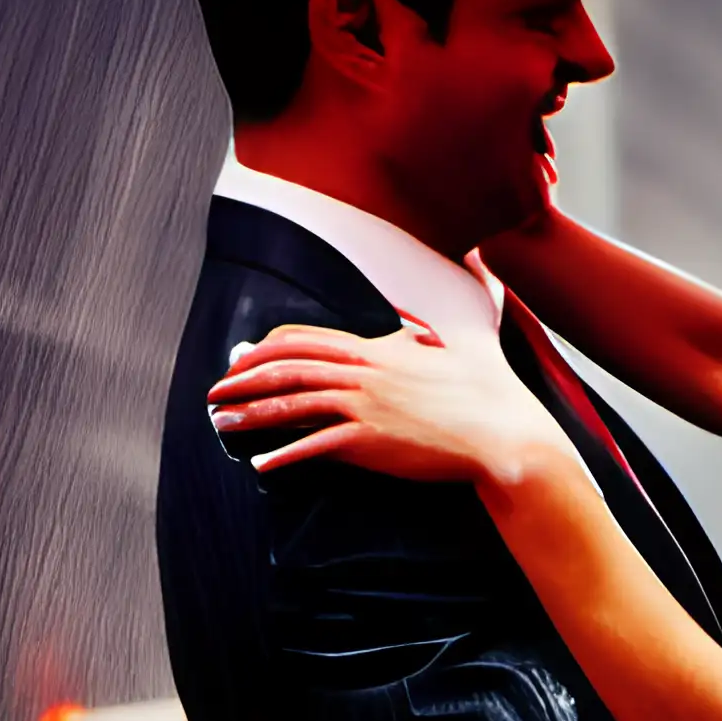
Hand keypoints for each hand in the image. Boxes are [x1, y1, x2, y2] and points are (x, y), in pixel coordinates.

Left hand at [207, 311, 566, 492]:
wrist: (504, 433)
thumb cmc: (491, 390)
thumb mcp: (473, 334)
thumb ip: (464, 299)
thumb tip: (476, 256)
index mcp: (377, 348)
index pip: (308, 340)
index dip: (270, 348)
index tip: (246, 356)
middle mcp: (363, 372)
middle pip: (287, 369)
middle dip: (244, 377)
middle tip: (217, 389)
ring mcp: (363, 407)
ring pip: (291, 405)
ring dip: (251, 414)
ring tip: (222, 423)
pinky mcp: (369, 442)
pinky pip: (314, 447)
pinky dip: (285, 456)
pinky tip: (264, 464)